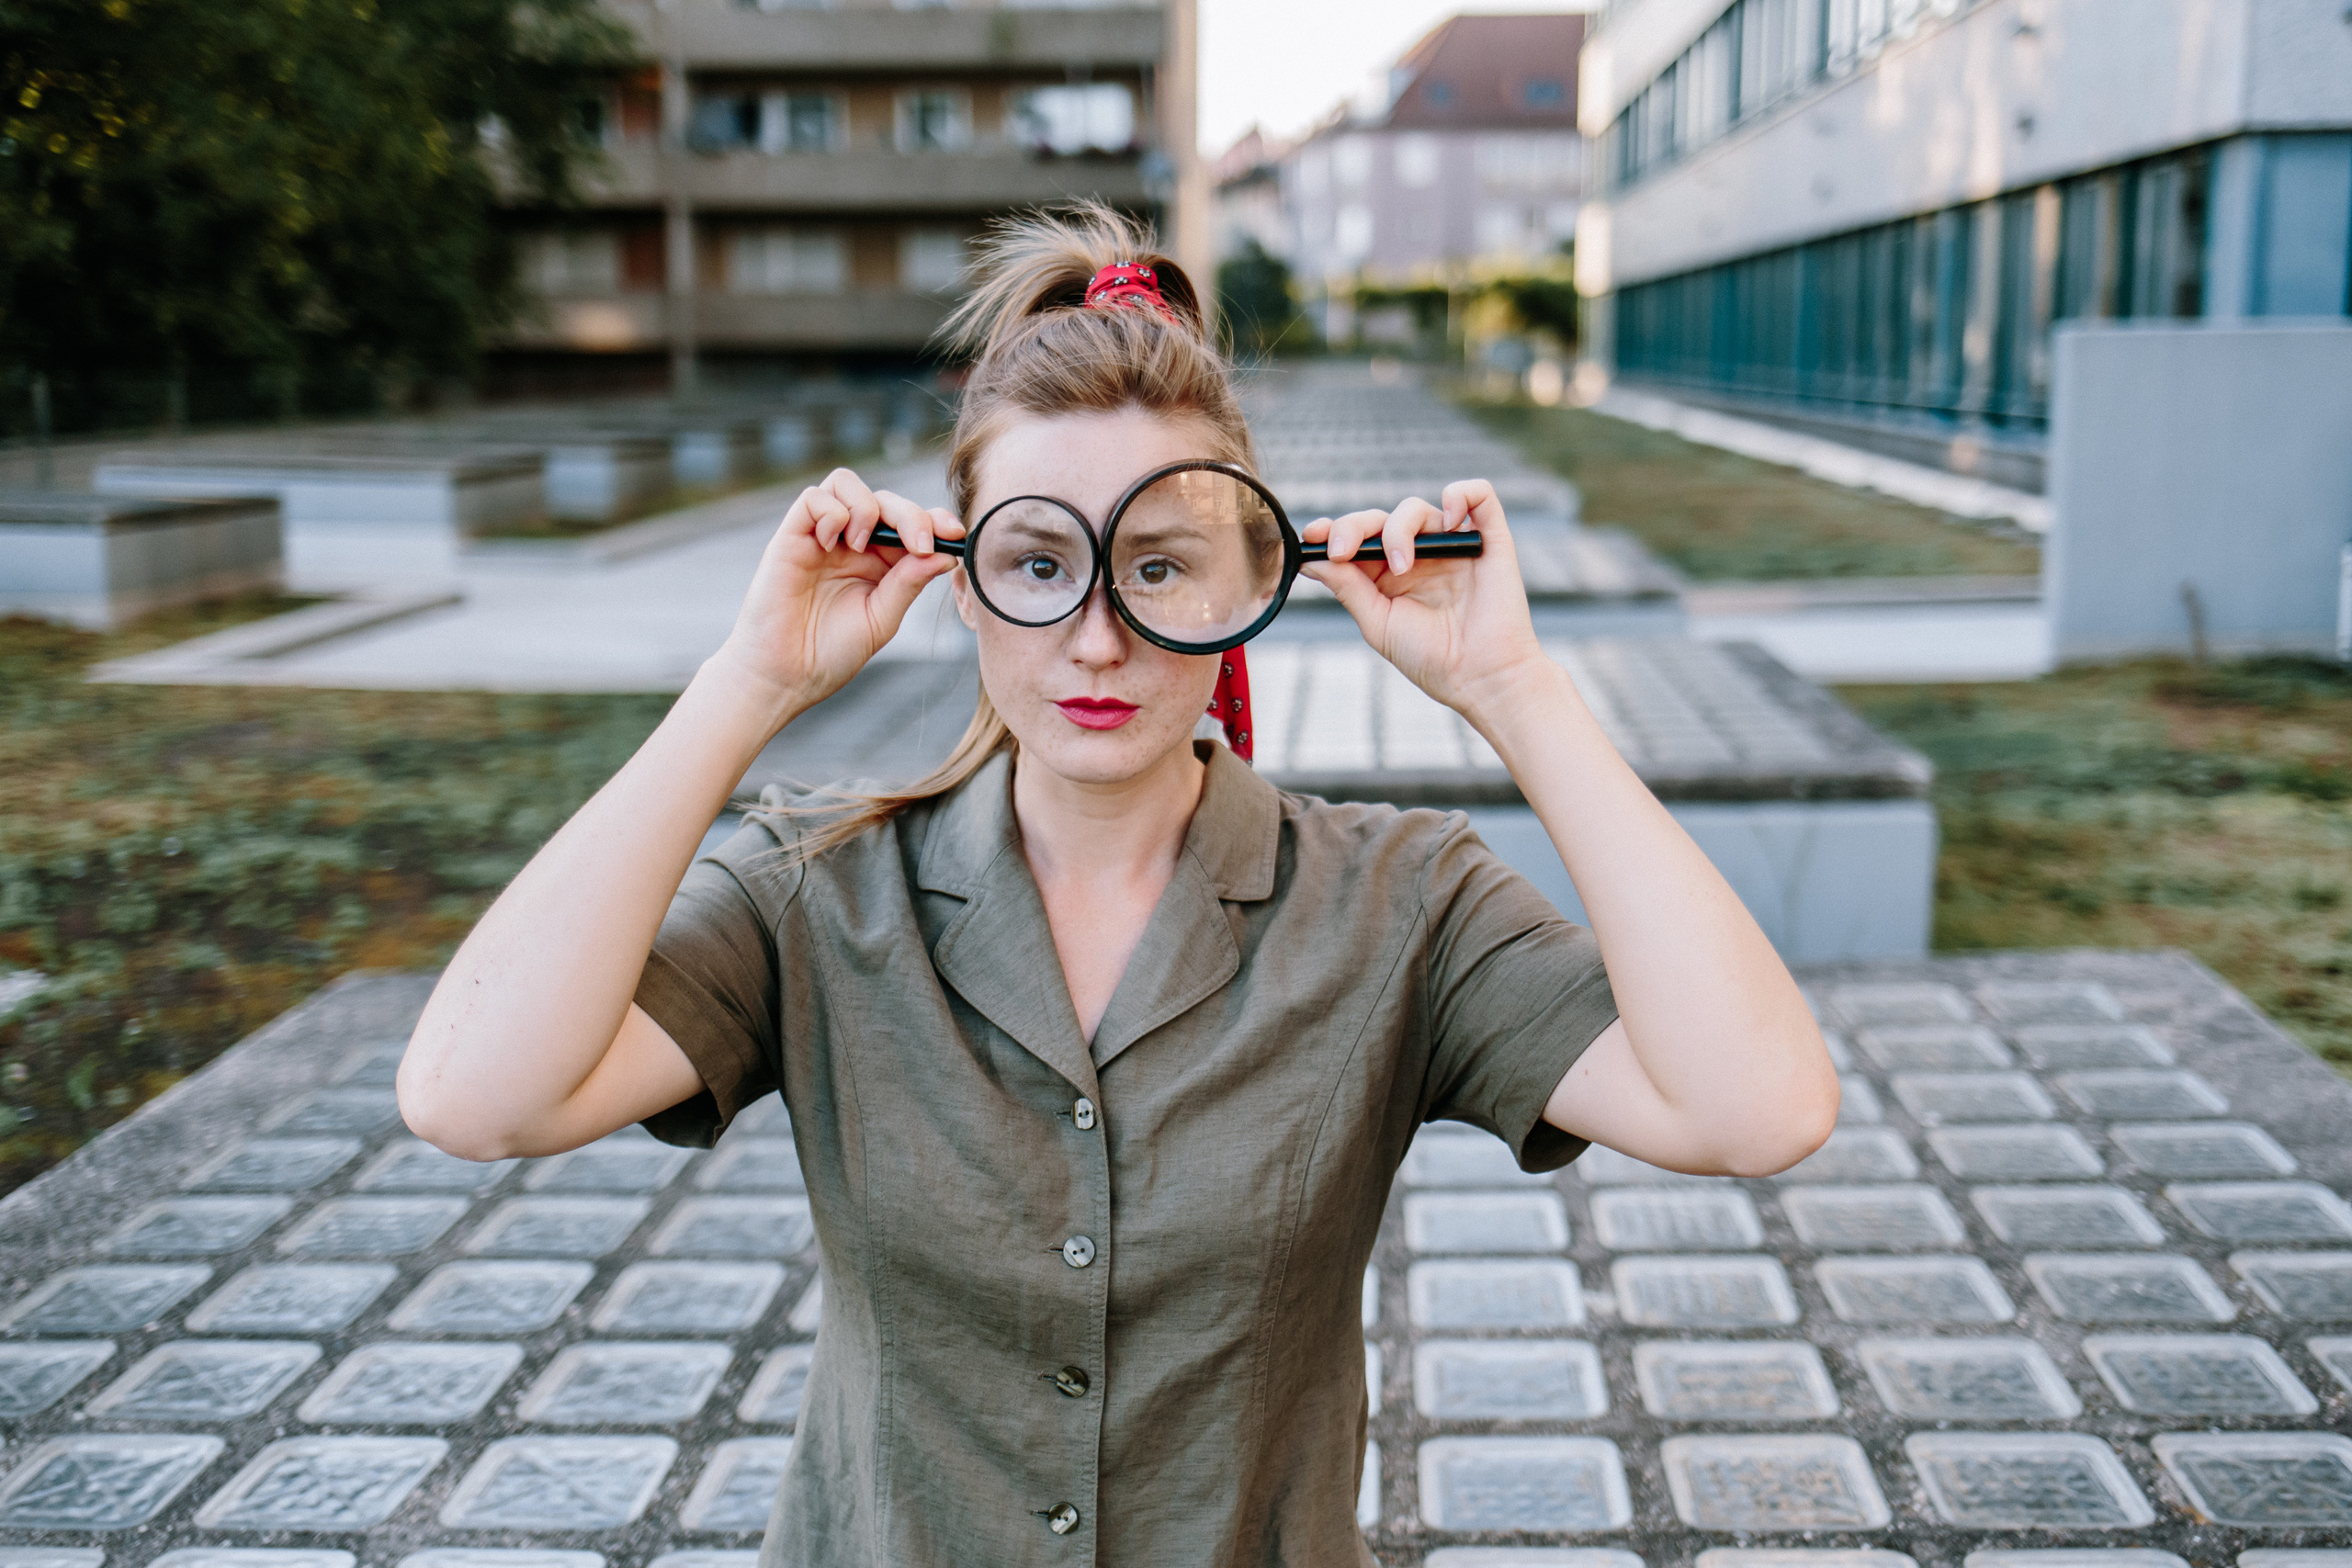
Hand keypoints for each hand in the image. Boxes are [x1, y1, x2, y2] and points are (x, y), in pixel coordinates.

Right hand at [706, 467, 963, 722]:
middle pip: (886, 500)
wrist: (785, 675)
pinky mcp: (792, 536)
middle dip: (911, 514)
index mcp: (880, 562)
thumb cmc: (831, 652)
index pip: (911, 523)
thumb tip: (946, 554)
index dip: (935, 519)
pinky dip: (832, 512)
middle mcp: (851, 543)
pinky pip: (813, 498)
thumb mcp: (882, 618)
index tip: (955, 532)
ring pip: (847, 484)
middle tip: (920, 543)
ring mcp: (822, 536)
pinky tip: (833, 544)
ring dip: (867, 507)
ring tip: (861, 545)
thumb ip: (909, 582)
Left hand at [1300, 479, 1549, 718]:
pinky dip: (1459, 494)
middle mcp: (1419, 556)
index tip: (1313, 536)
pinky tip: (1446, 521)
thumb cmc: (1432, 658)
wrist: (1481, 678)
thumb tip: (1311, 560)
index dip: (1333, 530)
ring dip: (1398, 529)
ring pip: (1416, 509)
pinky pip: (1477, 494)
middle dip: (1353, 527)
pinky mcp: (1489, 539)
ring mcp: (1452, 545)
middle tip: (1342, 550)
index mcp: (1388, 576)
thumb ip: (1348, 587)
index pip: (1356, 539)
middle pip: (1379, 519)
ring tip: (1402, 567)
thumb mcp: (1378, 623)